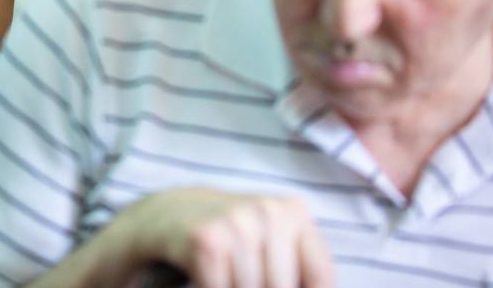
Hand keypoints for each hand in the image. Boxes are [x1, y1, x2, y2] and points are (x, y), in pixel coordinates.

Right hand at [116, 188, 334, 287]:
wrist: (172, 213)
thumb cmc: (234, 238)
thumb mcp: (273, 243)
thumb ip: (299, 272)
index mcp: (294, 213)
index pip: (320, 277)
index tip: (282, 286)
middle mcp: (269, 212)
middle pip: (282, 287)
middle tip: (243, 277)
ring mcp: (236, 223)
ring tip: (226, 276)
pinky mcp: (206, 240)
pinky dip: (212, 287)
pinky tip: (206, 277)